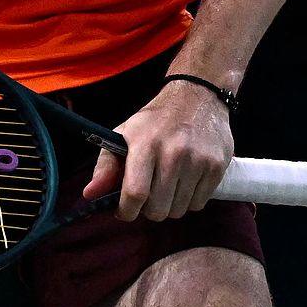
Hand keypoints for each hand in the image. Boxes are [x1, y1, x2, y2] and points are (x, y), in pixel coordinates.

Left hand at [79, 82, 233, 221]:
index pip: (135, 193)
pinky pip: (198, 204)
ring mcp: (197, 160)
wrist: (198, 96)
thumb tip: (90, 194)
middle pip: (158, 209)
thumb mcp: (125, 133)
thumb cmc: (156, 120)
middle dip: (149, 209)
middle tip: (148, 196)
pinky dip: (189, 200)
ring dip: (170, 205)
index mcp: (145, 143)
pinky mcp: (216, 166)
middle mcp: (173, 152)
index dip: (126, 211)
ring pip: (178, 210)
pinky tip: (186, 181)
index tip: (124, 211)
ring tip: (168, 185)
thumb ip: (106, 165)